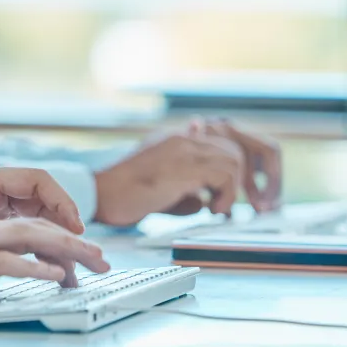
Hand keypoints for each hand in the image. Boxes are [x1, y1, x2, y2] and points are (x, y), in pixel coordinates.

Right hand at [0, 216, 110, 311]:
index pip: (16, 226)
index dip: (51, 237)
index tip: (77, 256)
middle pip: (30, 226)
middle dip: (72, 242)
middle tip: (103, 258)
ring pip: (23, 238)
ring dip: (64, 250)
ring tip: (93, 263)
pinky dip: (30, 266)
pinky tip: (52, 275)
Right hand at [92, 119, 281, 226]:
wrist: (101, 195)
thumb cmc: (126, 195)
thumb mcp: (163, 185)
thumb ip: (188, 182)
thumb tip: (207, 196)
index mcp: (177, 138)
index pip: (226, 137)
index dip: (239, 166)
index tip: (241, 191)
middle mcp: (183, 137)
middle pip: (238, 146)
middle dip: (246, 178)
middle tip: (232, 202)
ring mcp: (183, 148)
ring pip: (235, 159)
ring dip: (234, 189)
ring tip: (218, 207)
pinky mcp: (184, 166)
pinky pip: (227, 175)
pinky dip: (227, 196)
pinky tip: (211, 209)